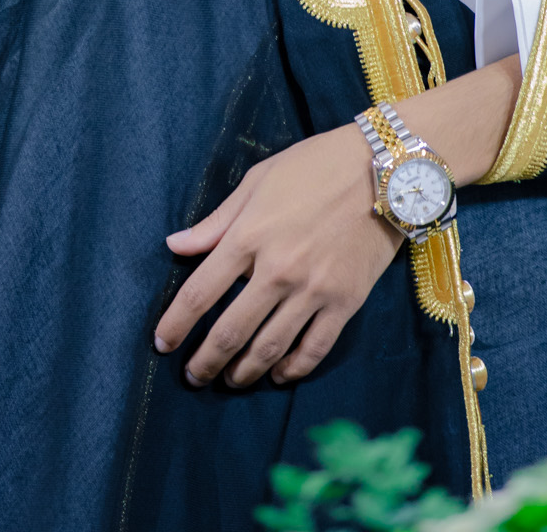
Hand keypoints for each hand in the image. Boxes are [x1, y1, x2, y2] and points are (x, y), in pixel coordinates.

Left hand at [153, 122, 397, 388]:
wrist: (383, 169)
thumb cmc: (315, 166)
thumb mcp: (258, 181)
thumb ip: (216, 221)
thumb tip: (174, 246)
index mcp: (250, 236)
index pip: (200, 293)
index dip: (175, 324)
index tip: (162, 343)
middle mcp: (277, 270)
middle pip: (230, 332)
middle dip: (205, 361)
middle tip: (192, 376)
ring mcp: (313, 291)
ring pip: (269, 349)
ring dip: (243, 372)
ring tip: (230, 380)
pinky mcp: (345, 303)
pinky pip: (313, 350)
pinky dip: (291, 370)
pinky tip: (277, 375)